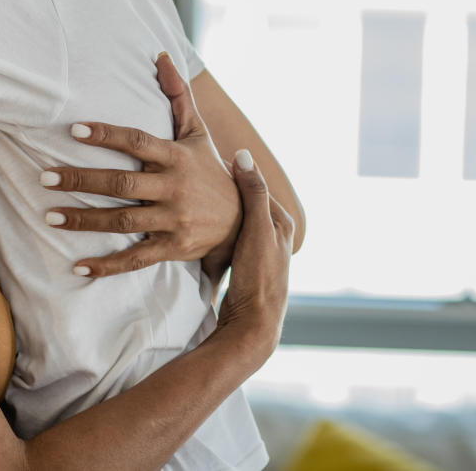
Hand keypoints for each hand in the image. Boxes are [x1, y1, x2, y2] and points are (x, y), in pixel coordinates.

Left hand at [40, 53, 241, 277]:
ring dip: (84, 219)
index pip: (137, 142)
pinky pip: (135, 258)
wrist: (243, 219)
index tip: (74, 130)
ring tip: (50, 215)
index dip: (107, 135)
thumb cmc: (210, 170)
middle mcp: (174, 189)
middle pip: (122, 185)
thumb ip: (178, 96)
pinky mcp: (172, 248)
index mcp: (176, 157)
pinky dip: (106, 265)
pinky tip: (77, 266)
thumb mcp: (198, 132)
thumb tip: (162, 56)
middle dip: (82, 180)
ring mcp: (173, 220)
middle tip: (45, 178)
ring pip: (122, 222)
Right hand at [212, 151, 293, 360]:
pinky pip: (229, 236)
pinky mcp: (245, 264)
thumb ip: (252, 193)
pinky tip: (200, 227)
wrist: (255, 321)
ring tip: (194, 197)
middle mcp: (274, 233)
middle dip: (223, 189)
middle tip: (195, 176)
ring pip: (235, 219)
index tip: (206, 159)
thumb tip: (243, 154)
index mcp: (281, 220)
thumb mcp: (257, 228)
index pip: (255, 185)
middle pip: (245, 202)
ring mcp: (260, 249)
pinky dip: (216, 228)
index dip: (233, 172)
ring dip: (218, 209)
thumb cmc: (260, 274)